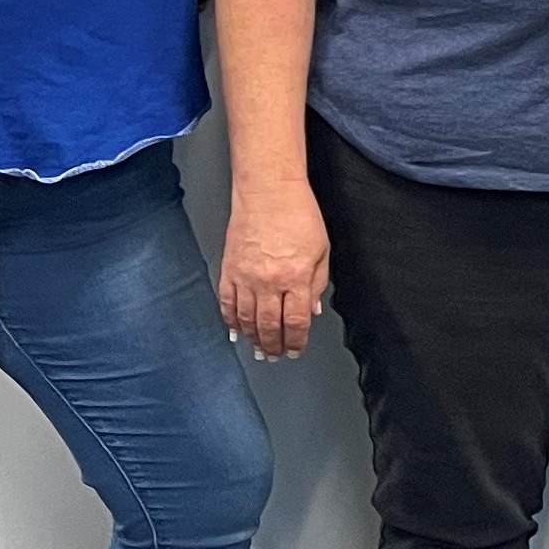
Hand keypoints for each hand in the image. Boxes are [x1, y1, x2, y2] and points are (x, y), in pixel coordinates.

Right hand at [218, 182, 330, 360]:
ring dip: (252, 338)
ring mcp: (245, 277)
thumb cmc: (297, 215)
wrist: (268, 192)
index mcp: (296, 278)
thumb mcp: (321, 251)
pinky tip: (235, 329)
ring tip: (258, 348)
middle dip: (273, 346)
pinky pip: (227, 302)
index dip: (296, 341)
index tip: (295, 350)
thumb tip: (310, 311)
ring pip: (246, 319)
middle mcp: (269, 281)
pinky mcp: (228, 269)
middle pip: (269, 326)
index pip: (296, 322)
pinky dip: (230, 319)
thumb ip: (316, 284)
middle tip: (276, 356)